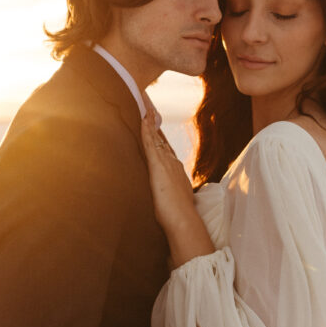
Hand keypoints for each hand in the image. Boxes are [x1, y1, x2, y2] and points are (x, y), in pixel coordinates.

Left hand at [140, 107, 195, 232]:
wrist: (182, 219)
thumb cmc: (178, 216)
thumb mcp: (174, 203)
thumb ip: (170, 197)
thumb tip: (167, 202)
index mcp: (177, 173)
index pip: (167, 152)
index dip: (161, 139)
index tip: (157, 129)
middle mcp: (173, 164)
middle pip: (162, 140)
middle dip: (156, 126)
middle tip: (150, 110)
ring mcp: (166, 163)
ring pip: (156, 138)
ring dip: (150, 122)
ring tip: (146, 107)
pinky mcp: (158, 165)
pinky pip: (151, 143)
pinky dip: (147, 129)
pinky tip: (143, 119)